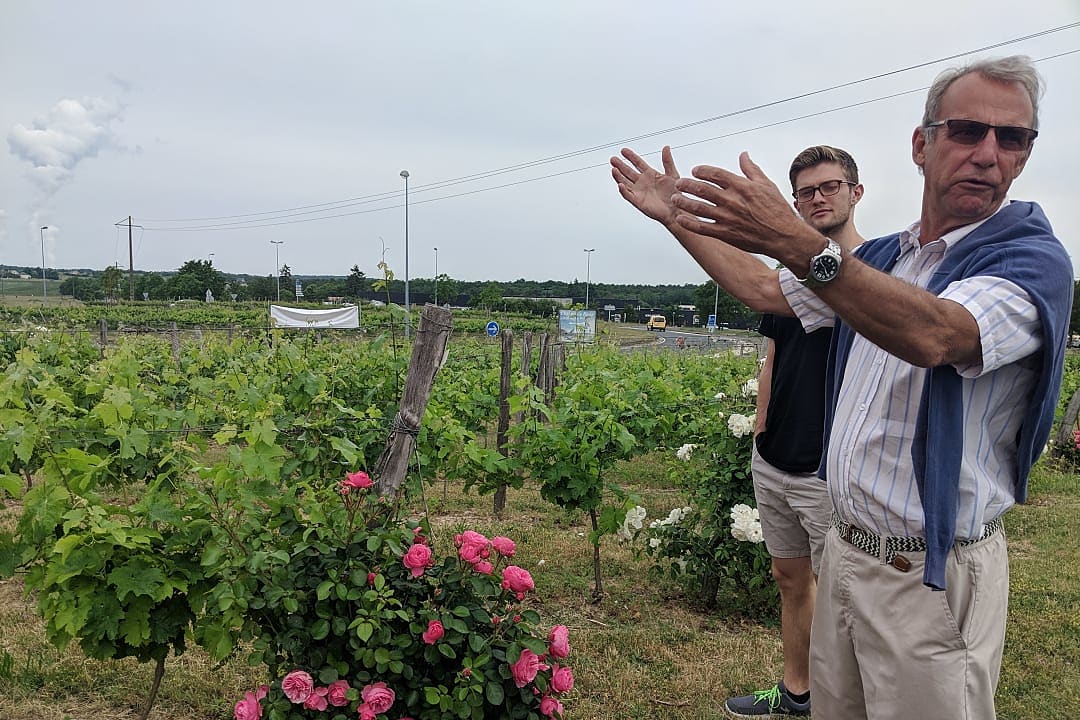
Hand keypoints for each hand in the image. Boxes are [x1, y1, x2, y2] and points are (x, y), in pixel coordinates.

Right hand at [610, 146, 681, 227]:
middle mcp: (643, 182)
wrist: (678, 210)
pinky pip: (628, 195)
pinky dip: (623, 190)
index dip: (630, 156)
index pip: (638, 163)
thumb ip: (667, 161)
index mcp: (651, 174)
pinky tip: (620, 184)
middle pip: (628, 172)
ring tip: (613, 169)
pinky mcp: (638, 202)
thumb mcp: (673, 174)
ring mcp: (640, 192)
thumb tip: (666, 147)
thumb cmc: (677, 194)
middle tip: (613, 159)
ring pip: (625, 182)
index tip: (623, 150)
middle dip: (620, 165)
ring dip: (618, 176)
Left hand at [672, 152, 811, 257]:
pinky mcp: (725, 233)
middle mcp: (732, 200)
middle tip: (678, 183)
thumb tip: (743, 155)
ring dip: (683, 202)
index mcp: (741, 186)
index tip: (695, 171)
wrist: (784, 236)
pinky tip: (680, 218)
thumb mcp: (766, 185)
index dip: (701, 171)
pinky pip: (701, 227)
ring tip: (674, 198)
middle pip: (702, 189)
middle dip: (686, 185)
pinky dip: (689, 222)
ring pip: (698, 207)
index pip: (715, 174)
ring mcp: (727, 218)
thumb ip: (751, 169)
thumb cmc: (777, 210)